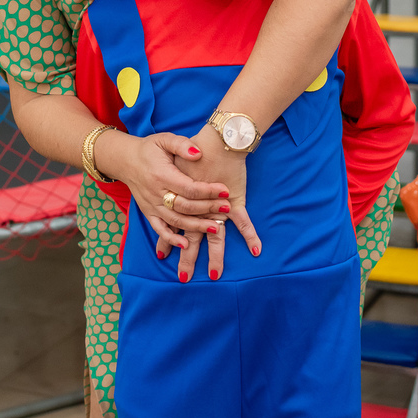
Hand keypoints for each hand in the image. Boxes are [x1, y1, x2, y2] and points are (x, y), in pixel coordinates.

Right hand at [98, 131, 230, 246]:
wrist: (125, 159)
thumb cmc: (149, 149)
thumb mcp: (164, 139)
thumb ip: (181, 144)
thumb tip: (198, 153)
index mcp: (162, 174)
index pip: (189, 188)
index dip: (208, 191)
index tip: (226, 191)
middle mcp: (155, 193)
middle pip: (185, 206)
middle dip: (208, 208)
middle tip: (227, 207)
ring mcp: (151, 205)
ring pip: (175, 220)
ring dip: (196, 226)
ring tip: (216, 228)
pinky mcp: (148, 212)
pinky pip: (159, 229)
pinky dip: (171, 239)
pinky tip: (185, 244)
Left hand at [163, 125, 261, 281]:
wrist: (217, 138)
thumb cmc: (194, 146)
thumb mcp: (173, 158)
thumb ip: (166, 179)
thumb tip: (162, 188)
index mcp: (182, 199)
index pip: (172, 225)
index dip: (166, 240)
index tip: (161, 256)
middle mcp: (198, 208)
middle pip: (191, 239)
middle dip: (187, 260)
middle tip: (183, 279)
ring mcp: (216, 207)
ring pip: (215, 237)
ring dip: (215, 257)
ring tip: (214, 275)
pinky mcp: (233, 201)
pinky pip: (244, 222)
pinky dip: (251, 235)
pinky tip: (257, 251)